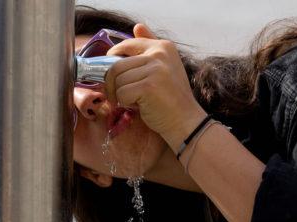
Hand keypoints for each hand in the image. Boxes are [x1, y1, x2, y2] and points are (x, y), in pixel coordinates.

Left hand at [105, 24, 207, 147]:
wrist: (185, 121)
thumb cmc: (171, 98)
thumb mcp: (163, 67)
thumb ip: (149, 47)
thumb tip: (137, 26)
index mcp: (163, 46)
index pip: (127, 45)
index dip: (113, 60)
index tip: (113, 74)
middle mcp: (159, 54)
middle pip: (116, 65)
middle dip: (111, 84)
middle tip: (118, 96)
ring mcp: (155, 69)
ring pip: (117, 81)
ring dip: (119, 95)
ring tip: (133, 101)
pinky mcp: (148, 86)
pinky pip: (121, 93)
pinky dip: (125, 104)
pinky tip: (138, 106)